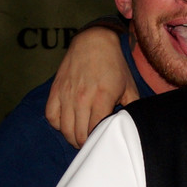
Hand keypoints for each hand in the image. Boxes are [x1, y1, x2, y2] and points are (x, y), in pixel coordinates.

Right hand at [45, 27, 138, 147]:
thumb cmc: (115, 66)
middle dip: (86, 143)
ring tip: (80, 138)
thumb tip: (134, 124)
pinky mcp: (55, 91)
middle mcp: (82, 98)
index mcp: (102, 98)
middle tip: (93, 143)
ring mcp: (66, 95)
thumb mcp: (130, 87)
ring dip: (72, 137)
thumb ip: (132, 107)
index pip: (96, 131)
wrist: (94, 42)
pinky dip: (58, 124)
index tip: (104, 141)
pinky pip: (51, 116)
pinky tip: (68, 123)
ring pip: (64, 129)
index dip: (100, 140)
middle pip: (78, 134)